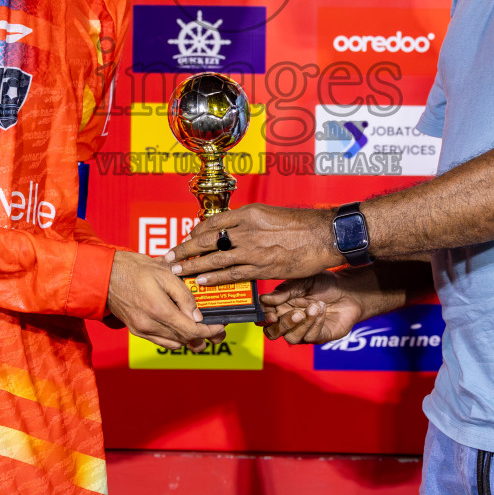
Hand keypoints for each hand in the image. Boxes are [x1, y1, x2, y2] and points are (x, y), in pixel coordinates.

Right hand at [105, 251, 224, 350]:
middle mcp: (149, 325)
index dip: (209, 331)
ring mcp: (141, 330)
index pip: (191, 330)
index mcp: (158, 309)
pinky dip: (174, 338)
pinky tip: (181, 329)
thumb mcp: (165, 273)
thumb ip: (184, 296)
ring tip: (202, 332)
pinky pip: (161, 341)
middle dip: (203, 337)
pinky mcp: (136, 331)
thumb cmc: (135, 269)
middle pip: (184, 340)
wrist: (106, 275)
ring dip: (189, 339)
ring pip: (173, 343)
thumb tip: (197, 316)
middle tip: (217, 332)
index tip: (220, 327)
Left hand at [164, 203, 343, 285]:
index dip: (196, 232)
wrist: (324, 235)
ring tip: (178, 272)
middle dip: (185, 249)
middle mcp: (247, 229)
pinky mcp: (263, 268)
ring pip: (216, 258)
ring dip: (193, 266)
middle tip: (169, 257)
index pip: (213, 222)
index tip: (186, 239)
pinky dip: (215, 278)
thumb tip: (234, 231)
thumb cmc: (302, 224)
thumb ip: (251, 222)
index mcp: (249, 213)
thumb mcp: (271, 214)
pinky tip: (202, 281)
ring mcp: (254, 250)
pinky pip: (233, 274)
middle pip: (207, 239)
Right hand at [261, 272, 367, 344]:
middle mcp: (290, 322)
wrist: (348, 289)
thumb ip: (283, 291)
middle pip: (273, 334)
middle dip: (283, 324)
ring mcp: (304, 331)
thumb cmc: (323, 283)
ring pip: (292, 338)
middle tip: (297, 312)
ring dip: (303, 323)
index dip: (264, 318)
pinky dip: (316, 322)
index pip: (264, 319)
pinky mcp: (320, 336)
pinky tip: (322, 308)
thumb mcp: (301, 282)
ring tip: (315, 306)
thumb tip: (264, 299)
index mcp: (281, 307)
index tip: (271, 313)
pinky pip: (311, 336)